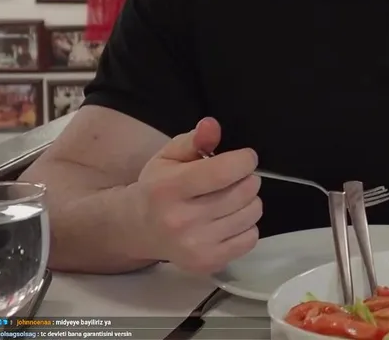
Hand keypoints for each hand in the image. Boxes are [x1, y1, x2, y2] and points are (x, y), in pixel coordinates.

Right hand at [132, 117, 261, 273]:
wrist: (136, 230)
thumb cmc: (158, 188)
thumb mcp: (169, 157)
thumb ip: (194, 140)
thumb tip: (212, 125)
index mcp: (169, 189)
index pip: (225, 171)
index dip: (244, 160)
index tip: (243, 158)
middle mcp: (181, 220)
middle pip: (245, 191)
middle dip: (247, 178)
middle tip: (233, 180)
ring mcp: (196, 245)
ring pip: (252, 213)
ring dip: (248, 201)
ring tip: (229, 199)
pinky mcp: (208, 262)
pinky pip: (251, 237)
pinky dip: (246, 225)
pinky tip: (227, 220)